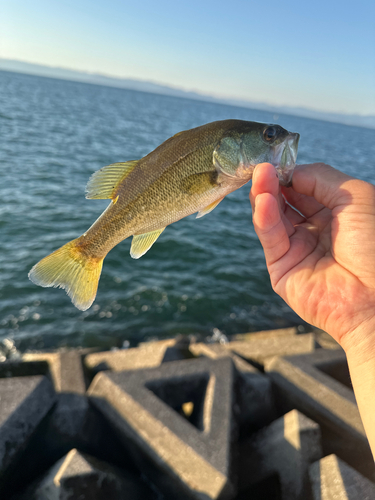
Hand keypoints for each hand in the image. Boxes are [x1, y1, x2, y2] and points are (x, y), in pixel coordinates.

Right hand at [249, 162, 374, 351]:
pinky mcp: (281, 268)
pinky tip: (263, 201)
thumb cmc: (374, 244)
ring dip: (264, 196)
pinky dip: (264, 218)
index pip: (304, 189)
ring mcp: (297, 249)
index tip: (277, 160)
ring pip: (273, 218)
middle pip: (285, 202)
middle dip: (273, 183)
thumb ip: (320, 178)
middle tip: (261, 167)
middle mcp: (314, 231)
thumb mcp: (354, 197)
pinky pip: (271, 237)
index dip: (290, 174)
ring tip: (259, 176)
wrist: (374, 297)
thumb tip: (290, 172)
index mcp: (335, 215)